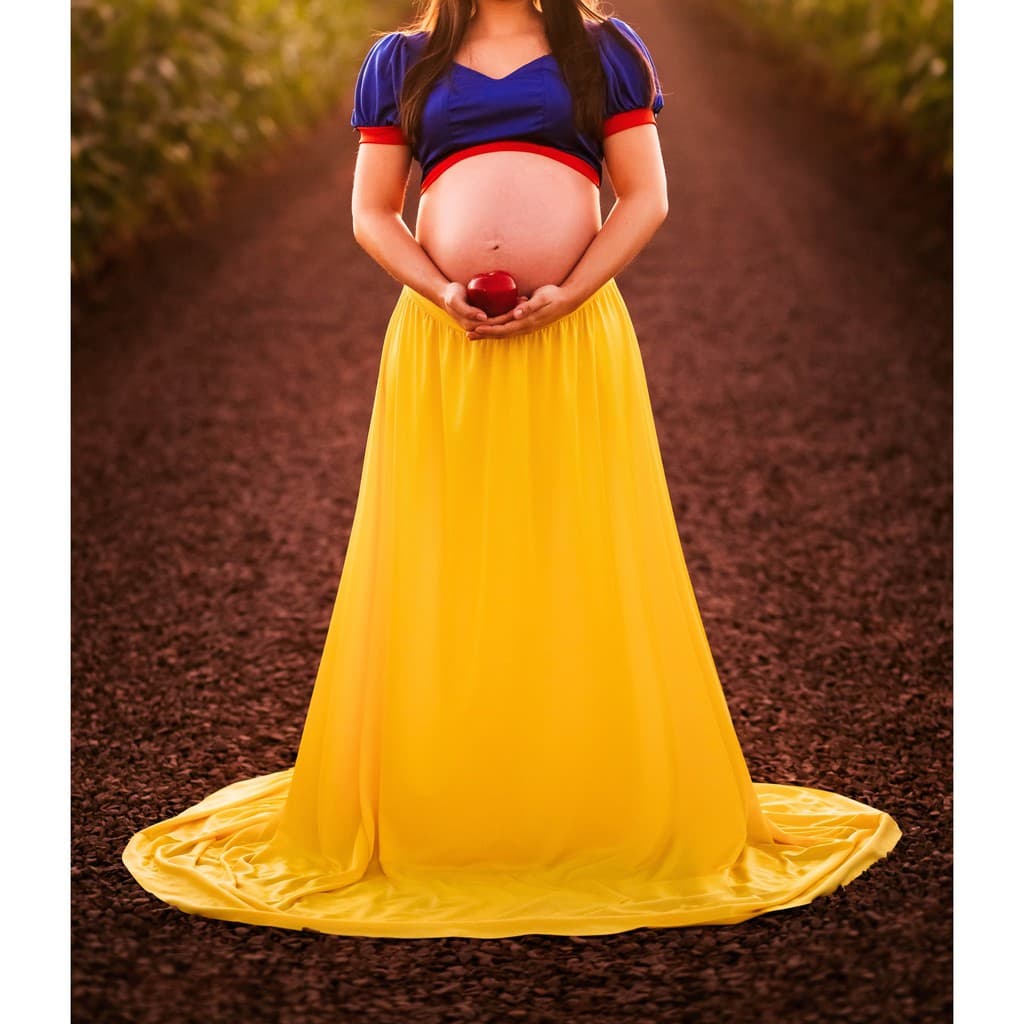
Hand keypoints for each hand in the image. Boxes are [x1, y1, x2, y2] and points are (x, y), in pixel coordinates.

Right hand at [439, 281, 528, 332]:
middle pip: (502, 322)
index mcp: (474, 326)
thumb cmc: (451, 295)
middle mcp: (480, 327)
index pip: (497, 323)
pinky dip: (508, 309)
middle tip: (525, 301)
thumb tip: (483, 318)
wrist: (446, 295)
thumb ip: (467, 310)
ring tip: (524, 300)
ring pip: (502, 319)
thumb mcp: (455, 301)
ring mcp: (482, 323)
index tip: (519, 305)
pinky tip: (517, 300)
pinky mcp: (484, 317)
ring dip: (514, 311)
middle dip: (515, 313)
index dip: (509, 315)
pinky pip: (499, 315)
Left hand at [465, 285, 579, 340]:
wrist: (566, 301)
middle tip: (468, 335)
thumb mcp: (541, 298)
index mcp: (525, 322)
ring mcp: (525, 327)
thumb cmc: (553, 296)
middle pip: (500, 334)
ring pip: (503, 333)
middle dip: (484, 335)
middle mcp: (524, 327)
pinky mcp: (526, 323)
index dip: (488, 330)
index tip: (475, 329)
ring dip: (489, 334)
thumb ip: (529, 306)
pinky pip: (508, 329)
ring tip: (474, 334)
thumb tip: (516, 314)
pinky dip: (497, 330)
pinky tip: (489, 328)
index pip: (503, 328)